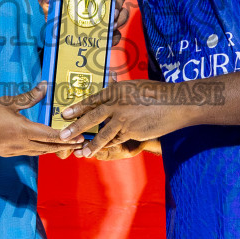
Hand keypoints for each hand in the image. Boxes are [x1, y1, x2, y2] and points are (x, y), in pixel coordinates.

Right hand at [0, 83, 79, 156]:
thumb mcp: (6, 102)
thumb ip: (28, 97)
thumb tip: (45, 86)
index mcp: (23, 131)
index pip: (51, 135)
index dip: (67, 137)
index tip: (80, 137)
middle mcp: (21, 144)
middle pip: (48, 147)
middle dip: (65, 146)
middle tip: (79, 145)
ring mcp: (13, 151)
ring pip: (38, 152)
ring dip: (53, 149)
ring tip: (65, 147)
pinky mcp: (5, 154)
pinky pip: (28, 152)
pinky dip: (39, 150)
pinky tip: (41, 147)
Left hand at [39, 0, 132, 48]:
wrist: (55, 38)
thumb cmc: (56, 16)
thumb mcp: (49, 6)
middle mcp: (102, 3)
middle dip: (117, 4)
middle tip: (112, 10)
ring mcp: (107, 19)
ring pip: (122, 15)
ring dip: (119, 19)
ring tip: (111, 24)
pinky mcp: (107, 35)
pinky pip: (117, 35)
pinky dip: (115, 36)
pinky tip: (110, 38)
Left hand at [58, 80, 195, 157]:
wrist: (176, 104)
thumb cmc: (157, 93)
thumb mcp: (135, 86)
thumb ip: (121, 90)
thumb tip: (111, 85)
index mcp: (116, 91)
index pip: (92, 100)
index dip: (78, 108)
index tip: (65, 114)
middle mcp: (117, 105)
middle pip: (92, 117)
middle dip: (76, 128)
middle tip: (63, 136)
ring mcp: (124, 119)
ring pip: (103, 134)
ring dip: (91, 145)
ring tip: (81, 153)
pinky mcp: (133, 132)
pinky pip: (118, 140)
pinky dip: (109, 146)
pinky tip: (101, 151)